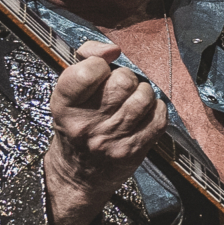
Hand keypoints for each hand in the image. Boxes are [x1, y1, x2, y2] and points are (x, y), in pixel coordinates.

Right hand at [43, 41, 168, 224]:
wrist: (77, 176)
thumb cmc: (75, 127)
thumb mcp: (67, 95)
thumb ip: (85, 62)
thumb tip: (112, 48)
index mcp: (64, 105)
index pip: (90, 70)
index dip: (100, 64)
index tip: (100, 72)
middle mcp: (87, 124)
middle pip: (123, 81)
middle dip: (126, 78)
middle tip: (120, 88)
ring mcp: (111, 139)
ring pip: (144, 97)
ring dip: (143, 93)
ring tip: (134, 99)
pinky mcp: (133, 151)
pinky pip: (159, 117)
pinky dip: (156, 109)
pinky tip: (145, 113)